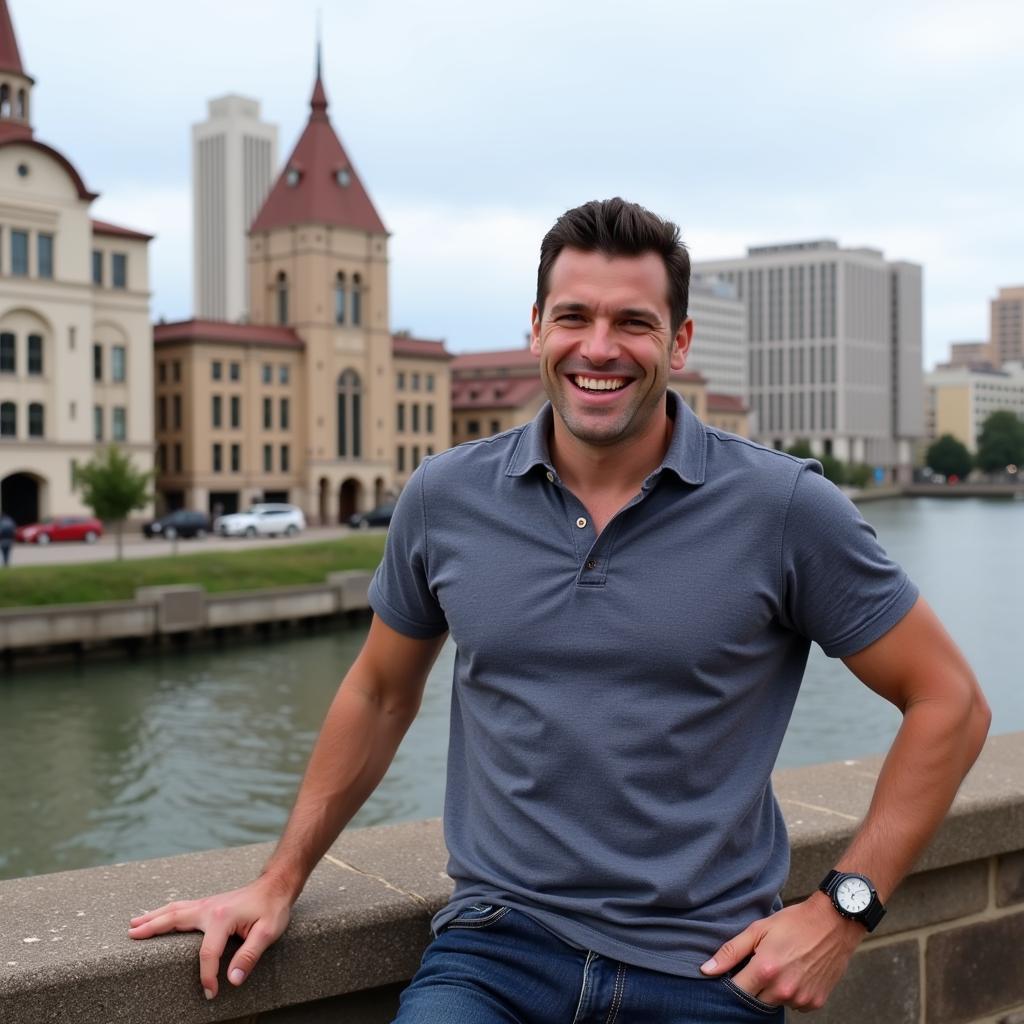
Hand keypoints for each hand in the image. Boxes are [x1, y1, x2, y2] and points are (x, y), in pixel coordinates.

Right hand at [127, 877, 292, 999]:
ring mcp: (207, 904)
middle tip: (130, 935)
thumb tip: (232, 980)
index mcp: (222, 918)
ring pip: (174, 910)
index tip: (211, 993)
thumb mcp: (268, 933)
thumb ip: (249, 956)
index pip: (208, 953)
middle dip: (153, 929)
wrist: (275, 886)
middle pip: (175, 919)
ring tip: (133, 925)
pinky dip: (165, 911)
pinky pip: (182, 907)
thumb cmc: (272, 908)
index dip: (207, 976)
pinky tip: (157, 915)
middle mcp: (210, 908)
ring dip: (153, 917)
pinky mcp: (209, 904)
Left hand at [699, 893, 864, 1011]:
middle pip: (755, 1000)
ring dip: (772, 990)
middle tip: (759, 965)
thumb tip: (706, 970)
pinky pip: (795, 1004)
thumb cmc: (794, 923)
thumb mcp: (758, 929)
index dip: (731, 982)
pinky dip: (791, 993)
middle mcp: (783, 990)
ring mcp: (801, 999)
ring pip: (775, 1002)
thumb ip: (731, 951)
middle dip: (753, 986)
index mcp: (765, 970)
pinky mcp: (816, 1002)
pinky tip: (795, 972)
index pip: (737, 990)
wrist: (834, 923)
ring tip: (780, 965)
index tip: (733, 973)